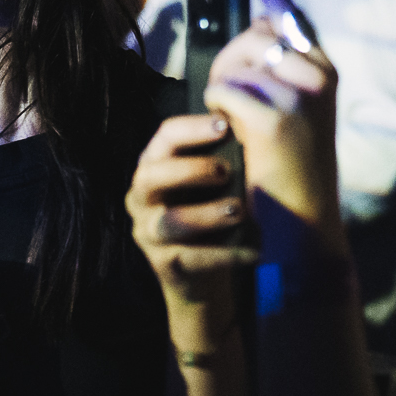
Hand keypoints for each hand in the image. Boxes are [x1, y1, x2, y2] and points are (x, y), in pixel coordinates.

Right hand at [126, 115, 258, 312]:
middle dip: (191, 169)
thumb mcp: (212, 183)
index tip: (225, 126)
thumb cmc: (209, 214)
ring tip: (239, 211)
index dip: (192, 129)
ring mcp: (148, 232)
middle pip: (153, 175)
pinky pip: (192, 258)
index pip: (164, 138)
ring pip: (171, 221)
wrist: (202, 276)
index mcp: (154, 167)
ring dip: (207, 213)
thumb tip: (245, 119)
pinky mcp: (163, 264)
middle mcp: (142, 198)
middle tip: (227, 170)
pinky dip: (226, 254)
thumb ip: (221, 154)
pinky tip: (253, 251)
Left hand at [204, 0, 339, 231]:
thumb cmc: (289, 168)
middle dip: (228, 67)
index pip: (284, 21)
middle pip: (249, 39)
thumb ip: (279, 68)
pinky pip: (221, 93)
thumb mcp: (297, 111)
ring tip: (238, 127)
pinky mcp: (273, 117)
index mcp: (325, 70)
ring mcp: (298, 95)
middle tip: (230, 105)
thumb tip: (259, 21)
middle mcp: (318, 75)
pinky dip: (216, 114)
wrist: (301, 222)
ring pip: (231, 68)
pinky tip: (234, 138)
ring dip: (221, 96)